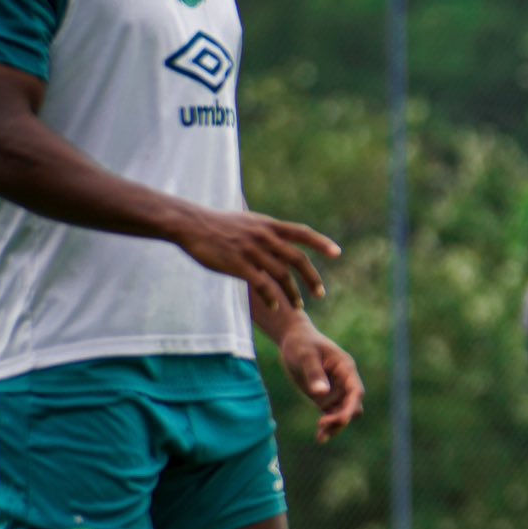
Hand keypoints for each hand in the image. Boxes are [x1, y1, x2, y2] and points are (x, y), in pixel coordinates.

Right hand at [175, 208, 338, 310]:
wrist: (190, 224)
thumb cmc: (217, 224)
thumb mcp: (248, 221)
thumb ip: (267, 231)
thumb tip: (282, 238)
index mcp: (269, 226)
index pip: (302, 233)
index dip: (321, 243)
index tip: (337, 253)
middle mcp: (265, 236)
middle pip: (297, 259)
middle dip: (312, 279)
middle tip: (320, 294)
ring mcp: (252, 250)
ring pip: (281, 275)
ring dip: (292, 293)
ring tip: (298, 307)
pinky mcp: (238, 264)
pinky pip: (261, 283)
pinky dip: (271, 296)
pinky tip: (276, 306)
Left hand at [277, 322, 363, 442]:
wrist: (293, 340)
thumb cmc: (301, 343)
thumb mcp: (305, 355)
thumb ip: (314, 374)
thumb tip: (321, 394)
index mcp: (346, 369)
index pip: (356, 392)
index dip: (351, 406)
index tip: (341, 419)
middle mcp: (345, 382)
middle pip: (352, 406)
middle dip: (342, 418)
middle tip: (323, 424)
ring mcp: (335, 391)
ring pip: (342, 414)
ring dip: (335, 426)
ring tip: (321, 437)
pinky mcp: (324, 398)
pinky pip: (330, 415)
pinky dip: (327, 426)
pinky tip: (320, 437)